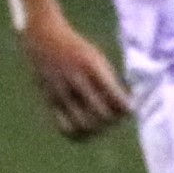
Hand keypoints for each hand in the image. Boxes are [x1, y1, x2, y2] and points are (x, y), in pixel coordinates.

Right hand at [20, 19, 133, 139]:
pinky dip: (78, 134)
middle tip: (117, 116)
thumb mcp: (96, 58)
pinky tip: (85, 130)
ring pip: (83, 125)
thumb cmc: (77, 50)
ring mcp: (61, 92)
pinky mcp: (49, 101)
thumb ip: (108, 81)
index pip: (116, 97)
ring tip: (102, 125)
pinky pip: (65, 127)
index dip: (127, 109)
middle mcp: (76, 80)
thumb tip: (124, 108)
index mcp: (92, 66)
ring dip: (97, 130)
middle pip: (102, 115)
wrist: (43, 38)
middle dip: (114, 120)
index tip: (130, 108)